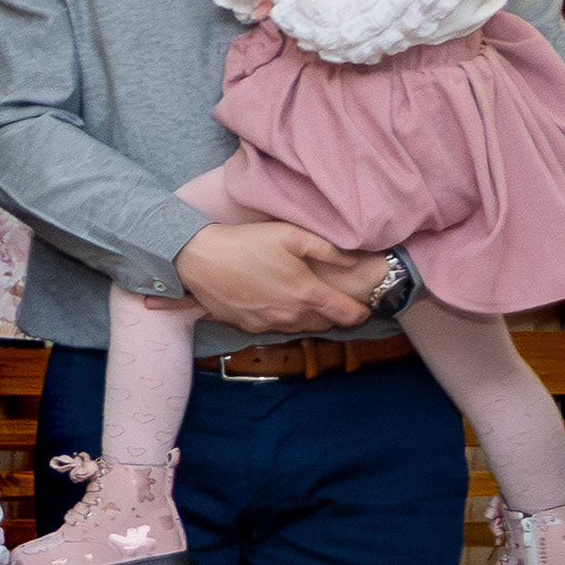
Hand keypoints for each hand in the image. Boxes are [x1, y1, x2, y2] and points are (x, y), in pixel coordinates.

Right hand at [172, 220, 387, 338]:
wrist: (200, 258)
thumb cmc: (247, 242)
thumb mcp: (291, 235)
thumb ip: (327, 250)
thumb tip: (355, 260)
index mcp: (307, 293)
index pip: (347, 314)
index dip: (361, 312)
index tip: (365, 307)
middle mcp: (291, 315)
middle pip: (326, 324)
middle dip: (334, 315)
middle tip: (334, 300)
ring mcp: (269, 324)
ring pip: (302, 329)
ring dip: (308, 318)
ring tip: (304, 301)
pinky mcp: (249, 327)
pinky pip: (276, 328)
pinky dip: (282, 319)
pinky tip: (275, 302)